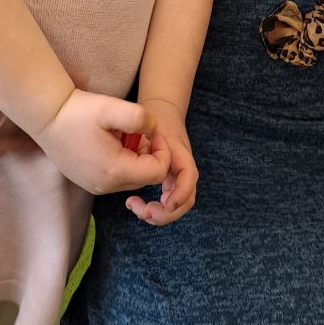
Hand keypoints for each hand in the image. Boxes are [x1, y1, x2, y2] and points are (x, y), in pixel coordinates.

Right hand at [35, 89, 170, 195]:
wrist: (46, 117)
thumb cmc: (78, 112)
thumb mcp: (111, 108)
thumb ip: (139, 117)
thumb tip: (154, 129)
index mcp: (115, 170)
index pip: (157, 172)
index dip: (162, 152)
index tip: (151, 132)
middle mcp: (106, 186)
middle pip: (146, 178)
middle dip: (149, 156)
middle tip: (137, 132)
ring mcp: (96, 187)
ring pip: (132, 179)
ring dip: (135, 159)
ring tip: (122, 136)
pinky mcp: (89, 182)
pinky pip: (116, 178)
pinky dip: (122, 163)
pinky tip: (110, 143)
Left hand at [125, 98, 197, 225]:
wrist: (162, 110)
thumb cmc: (155, 117)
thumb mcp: (150, 123)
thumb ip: (146, 136)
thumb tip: (142, 163)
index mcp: (180, 153)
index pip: (188, 178)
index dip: (179, 194)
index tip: (164, 203)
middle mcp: (182, 168)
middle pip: (186, 200)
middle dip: (166, 212)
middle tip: (143, 211)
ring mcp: (177, 175)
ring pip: (177, 204)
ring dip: (160, 214)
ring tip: (135, 207)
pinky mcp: (169, 178)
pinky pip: (167, 200)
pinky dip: (155, 207)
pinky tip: (135, 202)